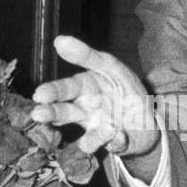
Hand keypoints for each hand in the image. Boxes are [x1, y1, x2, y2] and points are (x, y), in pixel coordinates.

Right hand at [31, 35, 158, 156]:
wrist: (148, 115)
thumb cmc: (123, 87)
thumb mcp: (110, 67)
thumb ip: (87, 55)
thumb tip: (58, 40)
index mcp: (83, 89)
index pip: (64, 89)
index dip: (52, 92)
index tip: (39, 94)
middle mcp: (85, 112)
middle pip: (65, 114)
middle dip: (51, 114)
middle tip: (38, 114)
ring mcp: (97, 130)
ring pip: (86, 139)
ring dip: (94, 136)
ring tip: (109, 125)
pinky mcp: (113, 145)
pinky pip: (112, 146)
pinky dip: (116, 141)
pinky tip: (121, 133)